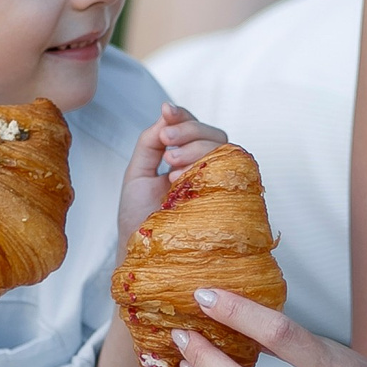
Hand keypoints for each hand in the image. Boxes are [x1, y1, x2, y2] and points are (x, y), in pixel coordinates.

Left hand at [117, 104, 227, 246]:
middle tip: (166, 143)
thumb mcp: (137, 173)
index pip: (194, 130)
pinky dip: (206, 166)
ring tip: (170, 162)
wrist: (140, 255)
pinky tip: (181, 177)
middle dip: (189, 131)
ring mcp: (217, 185)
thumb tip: (166, 113)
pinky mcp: (226, 201)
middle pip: (214, 135)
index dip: (184, 117)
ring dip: (195, 148)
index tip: (167, 111)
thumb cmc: (138, 221)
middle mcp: (206, 171)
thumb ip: (149, 142)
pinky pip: (229, 171)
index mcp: (186, 162)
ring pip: (223, 149)